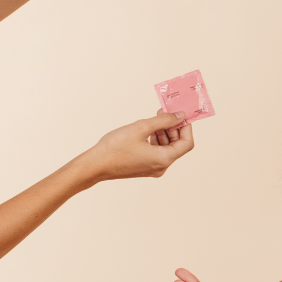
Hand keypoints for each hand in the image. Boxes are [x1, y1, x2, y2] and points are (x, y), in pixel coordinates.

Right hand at [80, 111, 194, 181]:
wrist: (95, 165)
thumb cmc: (115, 147)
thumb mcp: (141, 127)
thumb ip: (163, 121)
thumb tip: (180, 116)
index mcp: (164, 159)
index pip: (186, 143)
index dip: (186, 127)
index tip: (180, 115)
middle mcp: (161, 167)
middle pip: (177, 145)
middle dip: (173, 127)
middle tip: (164, 112)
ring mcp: (153, 168)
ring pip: (166, 148)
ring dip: (163, 132)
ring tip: (154, 119)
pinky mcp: (145, 167)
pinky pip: (157, 152)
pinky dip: (155, 140)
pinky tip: (147, 129)